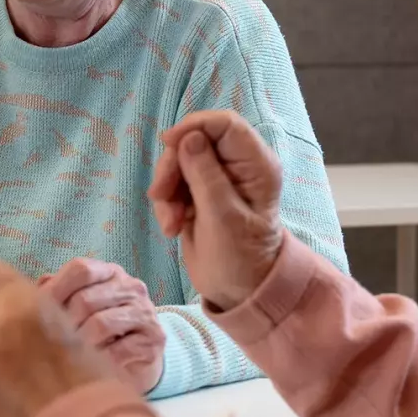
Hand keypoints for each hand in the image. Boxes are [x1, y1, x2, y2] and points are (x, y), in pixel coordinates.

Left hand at [39, 258, 165, 393]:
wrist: (134, 362)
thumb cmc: (98, 332)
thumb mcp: (75, 309)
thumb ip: (56, 294)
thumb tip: (40, 287)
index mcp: (109, 273)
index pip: (80, 269)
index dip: (56, 291)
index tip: (40, 315)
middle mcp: (131, 287)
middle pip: (86, 299)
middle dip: (64, 325)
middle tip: (53, 343)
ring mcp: (145, 311)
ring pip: (101, 324)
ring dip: (81, 344)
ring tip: (72, 355)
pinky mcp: (154, 338)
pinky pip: (120, 349)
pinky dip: (101, 360)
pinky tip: (96, 364)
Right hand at [149, 110, 285, 312]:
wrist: (237, 291)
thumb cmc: (240, 258)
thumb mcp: (223, 218)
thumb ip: (206, 175)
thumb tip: (189, 138)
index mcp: (256, 166)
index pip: (225, 125)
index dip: (194, 127)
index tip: (168, 144)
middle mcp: (238, 167)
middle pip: (195, 141)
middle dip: (173, 167)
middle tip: (160, 197)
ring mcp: (217, 180)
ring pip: (179, 163)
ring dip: (167, 191)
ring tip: (170, 224)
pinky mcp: (199, 195)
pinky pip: (174, 184)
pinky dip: (167, 204)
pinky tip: (172, 227)